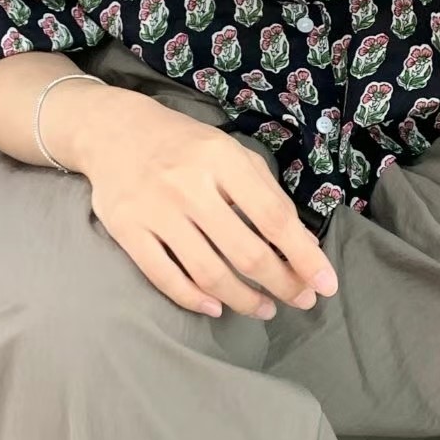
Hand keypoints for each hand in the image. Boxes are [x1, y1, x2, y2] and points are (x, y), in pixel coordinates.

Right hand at [52, 83, 338, 318]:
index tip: (325, 284)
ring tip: (264, 309)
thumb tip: (302, 245)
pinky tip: (216, 307)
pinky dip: (194, 299)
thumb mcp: (233, 154)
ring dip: (243, 299)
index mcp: (222, 160)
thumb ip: (267, 195)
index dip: (303, 256)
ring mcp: (155, 209)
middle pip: (245, 252)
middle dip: (281, 284)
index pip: (273, 217)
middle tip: (300, 300)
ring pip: (208, 272)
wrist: (114, 131)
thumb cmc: (187, 146)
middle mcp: (189, 185)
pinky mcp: (126, 229)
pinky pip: (165, 277)